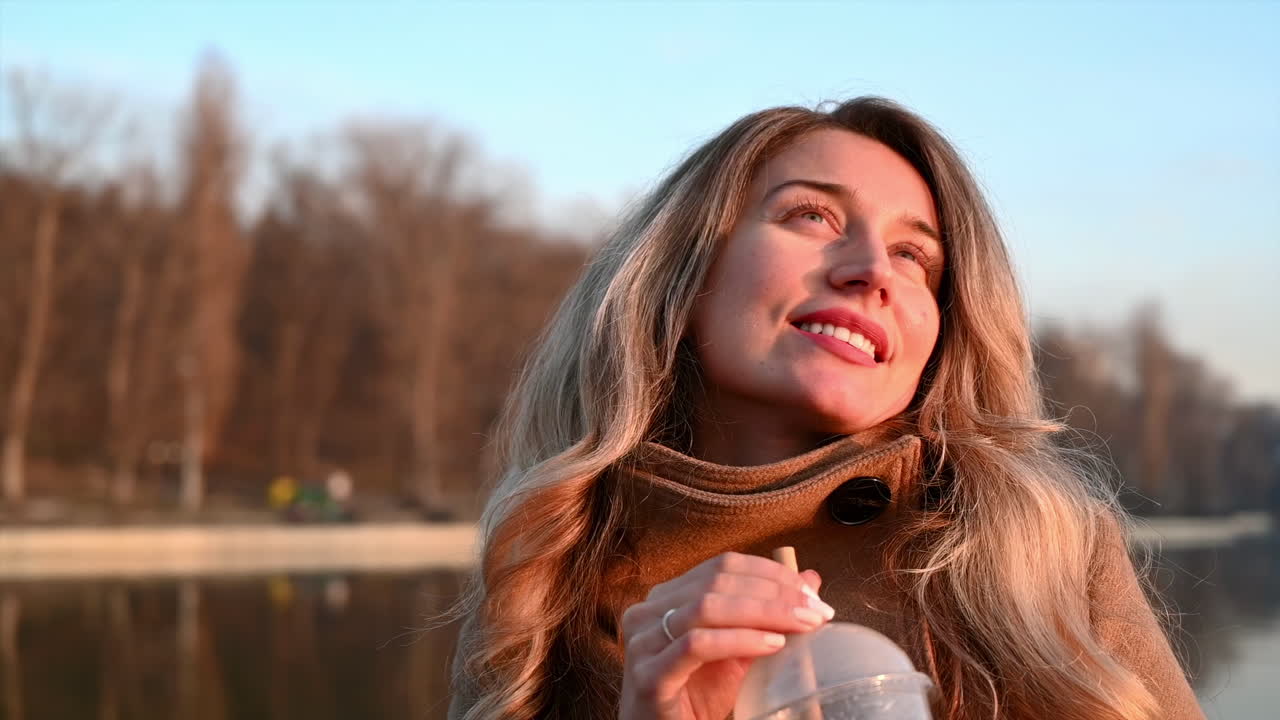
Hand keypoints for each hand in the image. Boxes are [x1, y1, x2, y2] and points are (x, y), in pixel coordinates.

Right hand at [618, 552, 834, 719]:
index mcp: (666, 597)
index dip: (769, 573)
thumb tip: (810, 581)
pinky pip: (698, 645)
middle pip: (717, 581)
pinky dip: (741, 640)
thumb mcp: (738, 650)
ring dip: (764, 613)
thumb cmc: (698, 696)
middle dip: (774, 593)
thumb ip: (766, 615)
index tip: (809, 593)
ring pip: (707, 607)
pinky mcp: (649, 675)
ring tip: (801, 625)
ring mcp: (643, 642)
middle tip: (814, 610)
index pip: (722, 566)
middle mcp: (647, 612)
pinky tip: (773, 645)